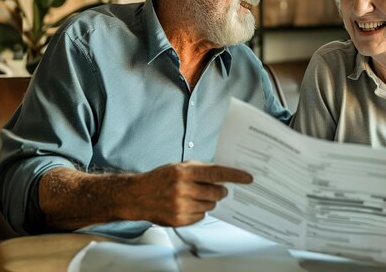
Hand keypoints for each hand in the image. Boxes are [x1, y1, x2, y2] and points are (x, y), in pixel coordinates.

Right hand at [128, 161, 251, 226]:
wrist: (138, 195)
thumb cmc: (162, 178)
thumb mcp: (180, 167)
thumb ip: (201, 170)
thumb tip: (224, 175)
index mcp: (184, 172)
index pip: (216, 173)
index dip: (234, 176)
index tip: (247, 178)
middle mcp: (182, 188)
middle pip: (216, 193)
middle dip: (219, 192)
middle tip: (216, 190)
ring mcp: (180, 206)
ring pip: (210, 206)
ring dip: (207, 202)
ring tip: (193, 196)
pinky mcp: (179, 219)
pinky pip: (201, 216)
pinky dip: (198, 211)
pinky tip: (187, 205)